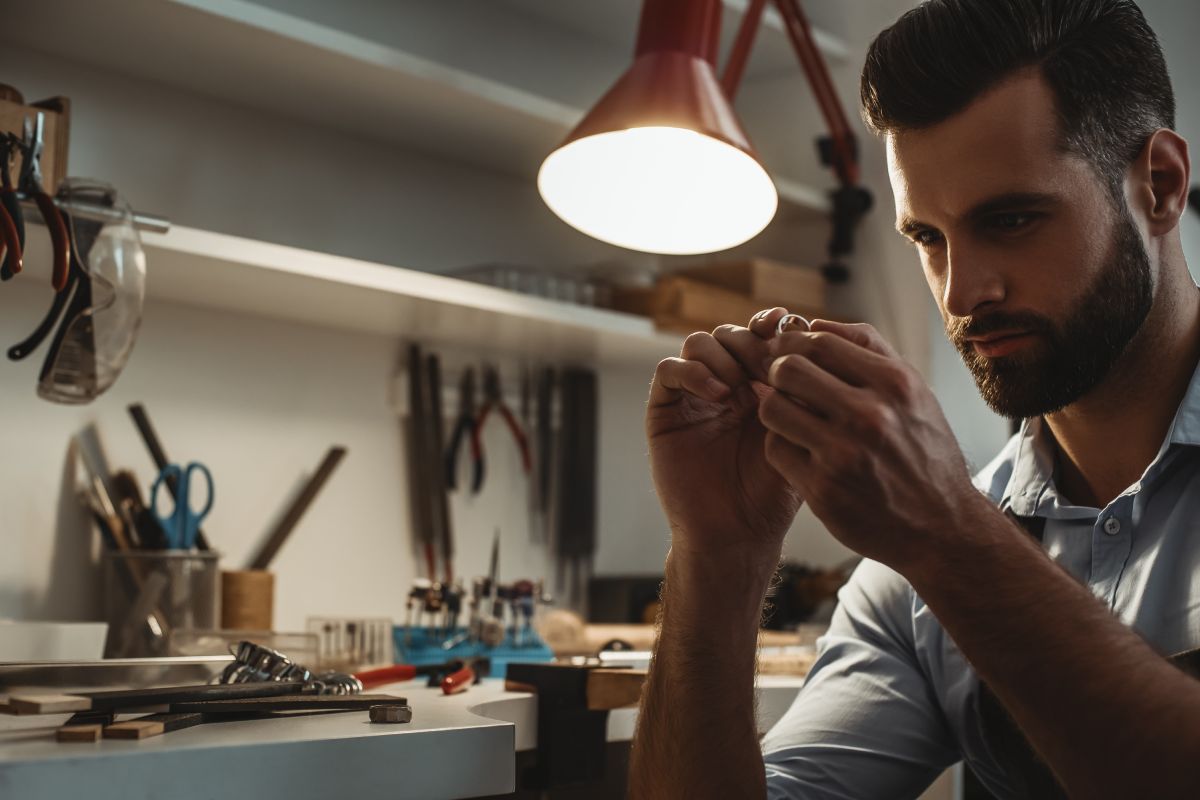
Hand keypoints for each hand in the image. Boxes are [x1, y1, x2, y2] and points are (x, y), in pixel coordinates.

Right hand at [647, 308, 802, 566]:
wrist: (737, 533)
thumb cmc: (773, 492)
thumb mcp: (800, 435)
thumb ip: (802, 391)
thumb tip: (809, 342)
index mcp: (758, 386)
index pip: (762, 335)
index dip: (775, 326)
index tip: (792, 331)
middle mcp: (724, 385)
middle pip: (731, 332)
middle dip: (751, 342)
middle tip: (768, 365)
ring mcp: (693, 396)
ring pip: (699, 343)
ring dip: (723, 354)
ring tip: (741, 384)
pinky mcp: (665, 410)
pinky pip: (668, 370)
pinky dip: (693, 371)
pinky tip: (718, 395)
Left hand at [758, 320, 980, 573]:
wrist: (942, 527)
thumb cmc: (924, 452)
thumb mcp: (913, 392)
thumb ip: (867, 349)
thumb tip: (812, 323)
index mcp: (894, 383)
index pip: (819, 341)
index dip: (793, 343)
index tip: (788, 354)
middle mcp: (870, 415)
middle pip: (788, 369)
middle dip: (778, 373)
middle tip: (783, 386)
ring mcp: (844, 454)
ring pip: (772, 408)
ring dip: (775, 409)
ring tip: (792, 418)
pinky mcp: (823, 489)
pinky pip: (776, 449)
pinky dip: (782, 446)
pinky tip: (801, 451)